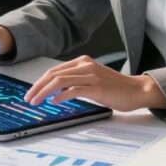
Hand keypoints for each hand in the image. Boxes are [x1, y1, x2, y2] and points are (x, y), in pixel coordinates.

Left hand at [23, 55, 165, 111]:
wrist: (136, 90)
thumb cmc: (115, 88)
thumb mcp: (92, 80)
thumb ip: (76, 82)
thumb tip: (56, 91)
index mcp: (83, 62)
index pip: (54, 70)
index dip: (40, 82)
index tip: (31, 92)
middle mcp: (85, 66)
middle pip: (54, 74)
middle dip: (37, 87)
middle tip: (28, 98)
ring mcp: (91, 75)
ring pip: (60, 81)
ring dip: (44, 92)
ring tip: (36, 102)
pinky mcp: (97, 87)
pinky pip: (73, 90)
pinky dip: (60, 96)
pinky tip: (53, 102)